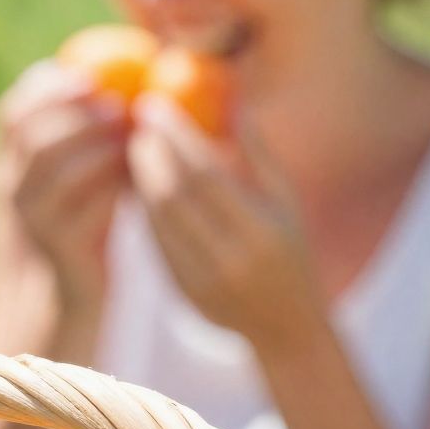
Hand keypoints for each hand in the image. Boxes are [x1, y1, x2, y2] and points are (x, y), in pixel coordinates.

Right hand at [0, 60, 131, 309]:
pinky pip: (89, 204)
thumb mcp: (75, 184)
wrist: (63, 308)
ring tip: (134, 138)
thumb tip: (124, 83)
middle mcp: (11, 194)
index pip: (13, 113)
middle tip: (121, 106)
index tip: (91, 77)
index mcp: (9, 169)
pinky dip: (116, 183)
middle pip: (35, 134)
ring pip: (59, 167)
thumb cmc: (82, 236)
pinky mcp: (61, 249)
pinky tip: (140, 178)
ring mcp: (32, 224)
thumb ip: (82, 141)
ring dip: (101, 145)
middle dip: (81, 113)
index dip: (49, 88)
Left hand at [128, 100, 326, 355]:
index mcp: (260, 232)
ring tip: (136, 148)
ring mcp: (203, 282)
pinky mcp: (184, 295)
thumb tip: (233, 101)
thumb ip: (260, 155)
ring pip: (158, 223)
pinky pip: (156, 245)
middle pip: (173, 197)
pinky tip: (142, 186)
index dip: (176, 137)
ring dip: (141, 181)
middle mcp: (229, 260)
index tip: (155, 105)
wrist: (287, 327)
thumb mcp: (287, 202)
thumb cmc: (293, 252)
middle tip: (137, 123)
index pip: (207, 174)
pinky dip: (146, 212)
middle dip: (149, 155)